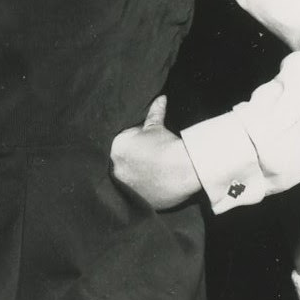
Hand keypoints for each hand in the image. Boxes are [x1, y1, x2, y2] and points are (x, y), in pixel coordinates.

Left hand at [108, 96, 200, 210]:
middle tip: (145, 160)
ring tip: (147, 173)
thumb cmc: (168, 145)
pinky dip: (140, 190)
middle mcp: (115, 167)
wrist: (184, 168)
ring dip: (132, 176)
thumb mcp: (157, 127)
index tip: (142, 146)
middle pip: (118, 163)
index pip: (118, 144)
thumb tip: (160, 98)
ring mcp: (124, 186)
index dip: (130, 145)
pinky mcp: (135, 201)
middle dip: (128, 161)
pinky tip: (150, 184)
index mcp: (117, 147)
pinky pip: (134, 195)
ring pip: (124, 179)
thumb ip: (154, 112)